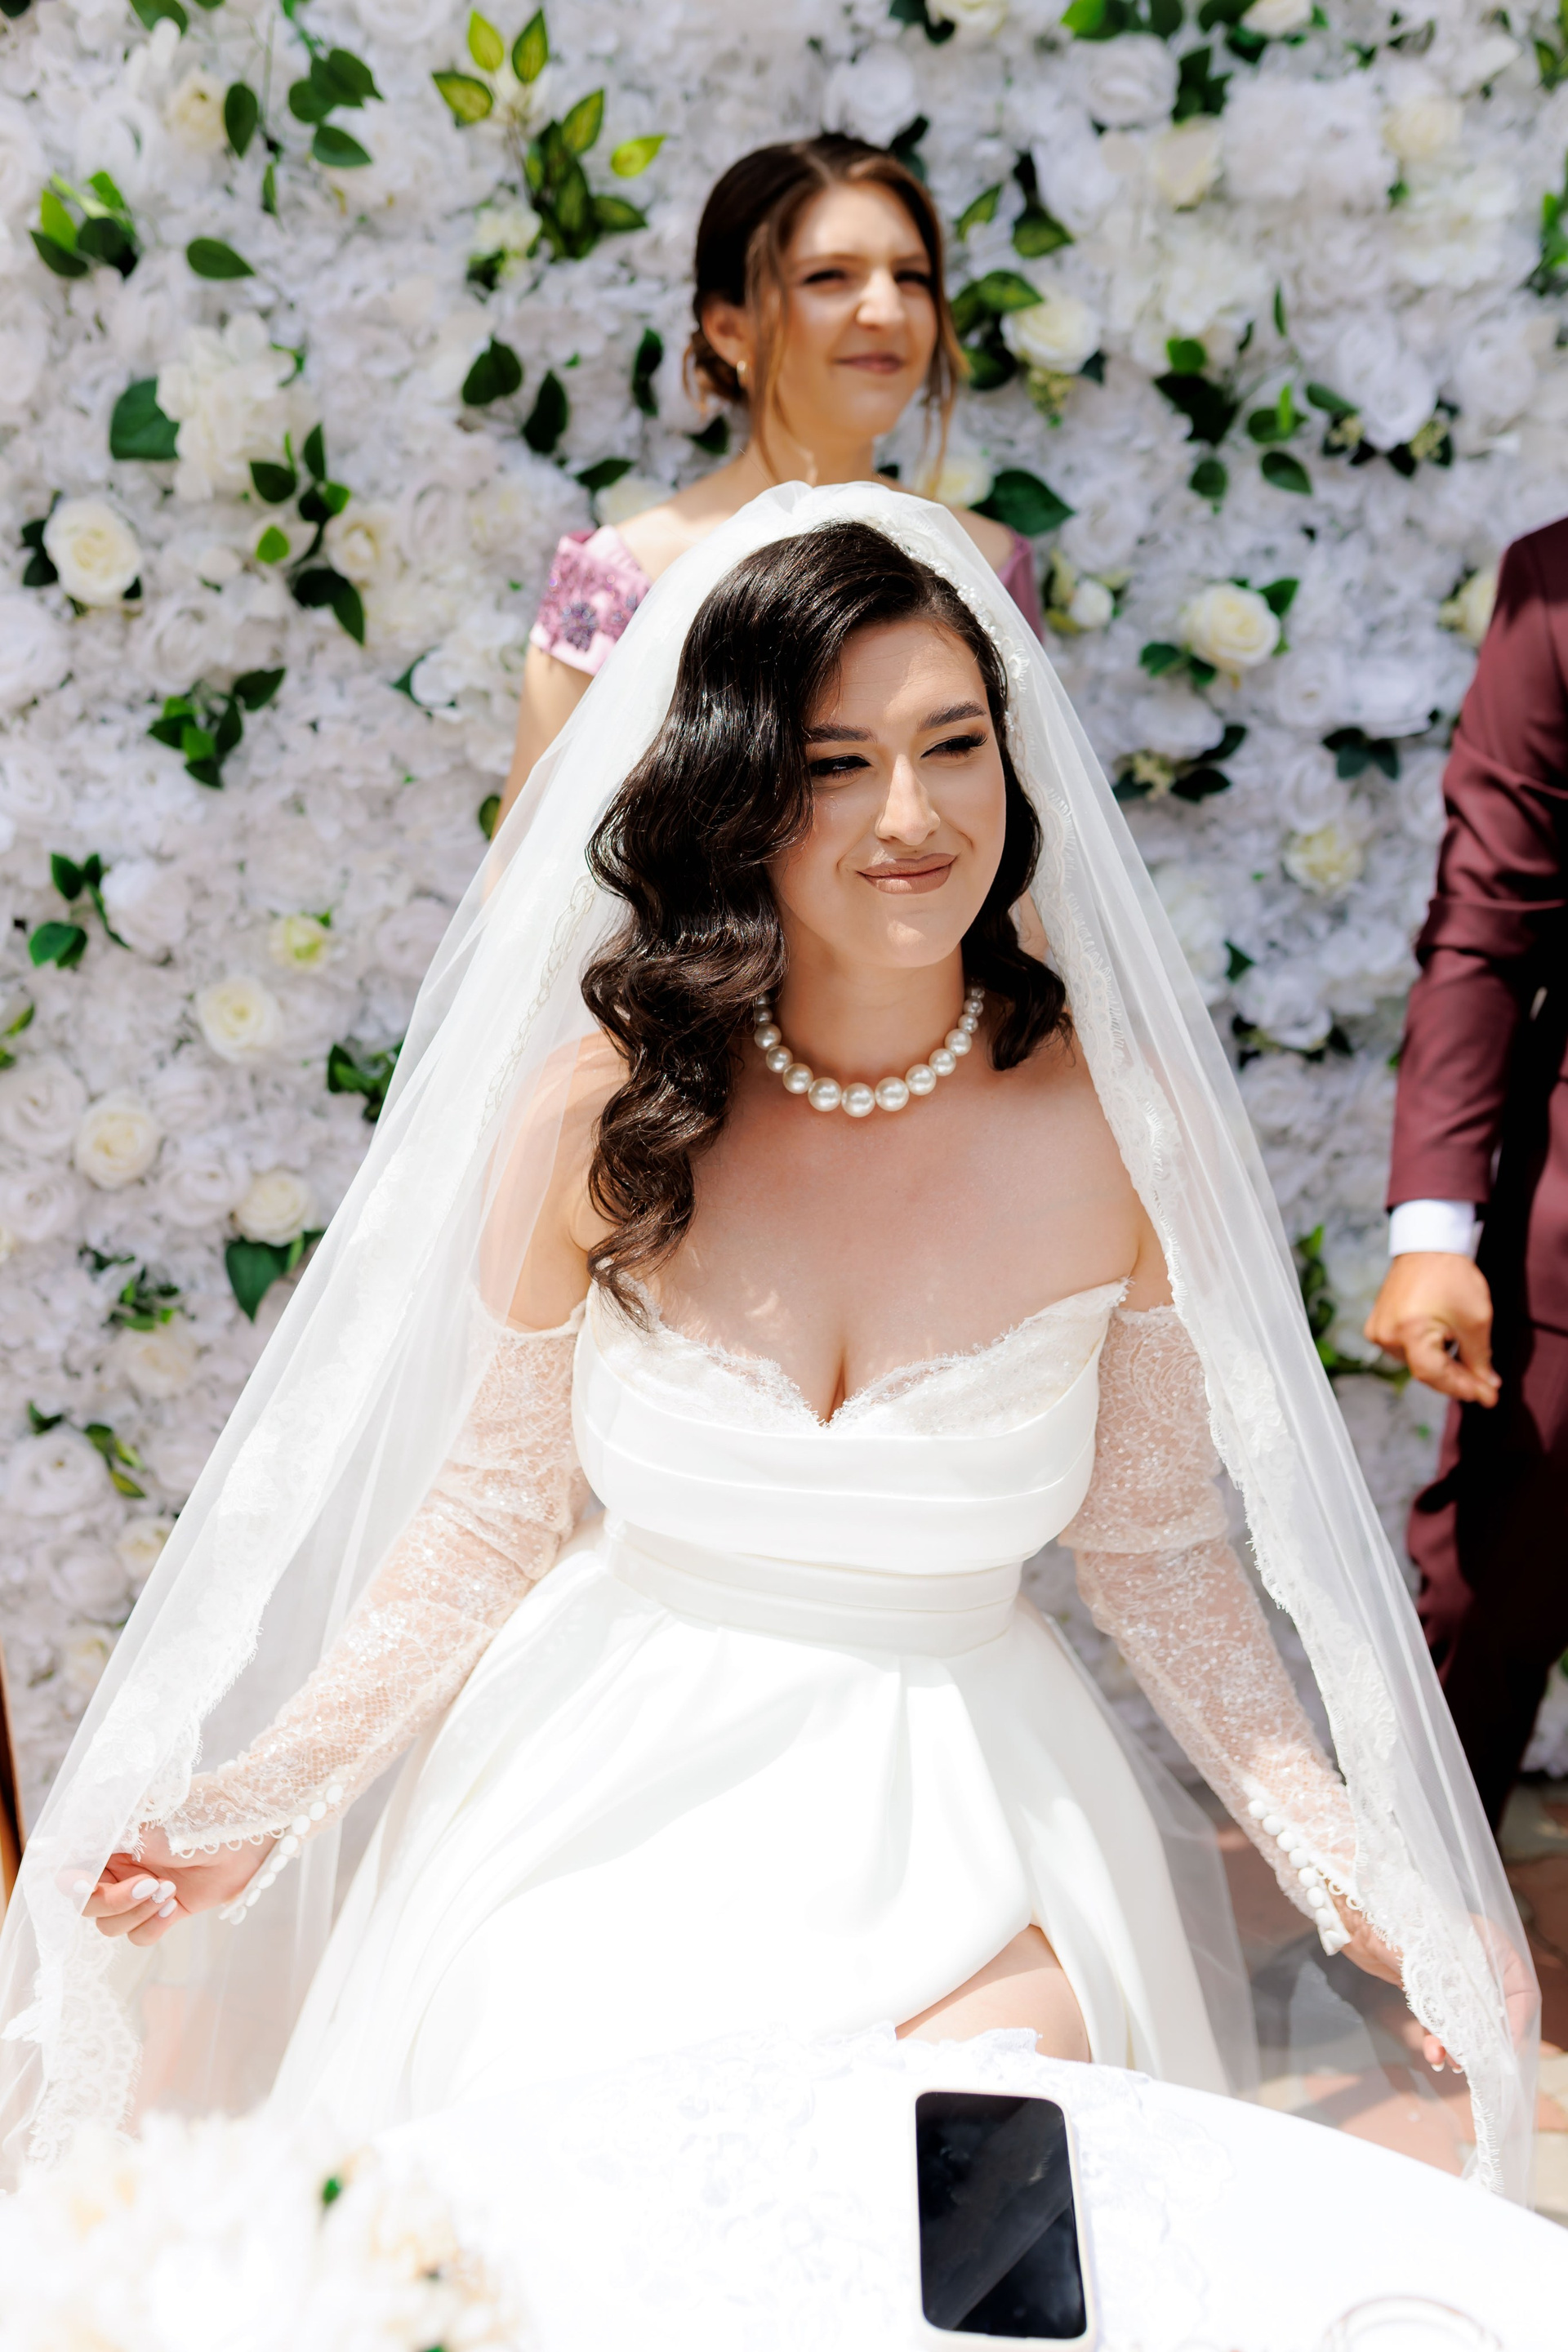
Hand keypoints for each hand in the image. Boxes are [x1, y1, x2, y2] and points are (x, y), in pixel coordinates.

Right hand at [75, 1824, 273, 1947]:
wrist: (251, 1828)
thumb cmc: (200, 1814)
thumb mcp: (148, 1823)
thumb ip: (105, 1837)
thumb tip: (59, 1847)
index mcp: (112, 1840)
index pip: (71, 1870)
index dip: (72, 1883)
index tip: (85, 1883)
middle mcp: (122, 1866)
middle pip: (88, 1905)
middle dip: (112, 1901)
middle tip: (147, 1884)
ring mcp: (143, 1890)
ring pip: (112, 1924)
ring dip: (136, 1913)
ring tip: (167, 1890)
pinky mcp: (167, 1909)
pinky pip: (140, 1935)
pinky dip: (153, 1926)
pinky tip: (174, 1905)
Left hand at [1333, 1896, 1535, 2076]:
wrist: (1348, 1909)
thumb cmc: (1390, 1918)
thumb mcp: (1431, 1955)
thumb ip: (1455, 1987)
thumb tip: (1474, 2027)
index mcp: (1486, 1941)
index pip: (1520, 1988)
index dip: (1517, 2021)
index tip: (1505, 2050)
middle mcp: (1474, 1957)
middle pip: (1494, 2008)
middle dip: (1485, 2040)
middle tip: (1474, 2065)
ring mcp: (1449, 1971)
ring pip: (1466, 2018)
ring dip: (1459, 2044)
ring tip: (1447, 2062)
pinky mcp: (1426, 1984)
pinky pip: (1441, 2018)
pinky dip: (1438, 2037)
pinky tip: (1432, 2054)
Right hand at [1364, 1253, 1499, 1406]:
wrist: (1426, 1246)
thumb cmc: (1451, 1276)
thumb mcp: (1475, 1319)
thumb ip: (1479, 1357)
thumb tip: (1486, 1384)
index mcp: (1410, 1330)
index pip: (1434, 1375)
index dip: (1462, 1388)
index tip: (1488, 1396)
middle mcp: (1386, 1334)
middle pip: (1425, 1372)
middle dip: (1457, 1380)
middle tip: (1485, 1385)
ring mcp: (1377, 1330)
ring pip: (1416, 1362)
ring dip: (1442, 1366)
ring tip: (1466, 1361)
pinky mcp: (1376, 1325)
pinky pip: (1404, 1350)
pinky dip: (1426, 1353)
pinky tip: (1446, 1348)